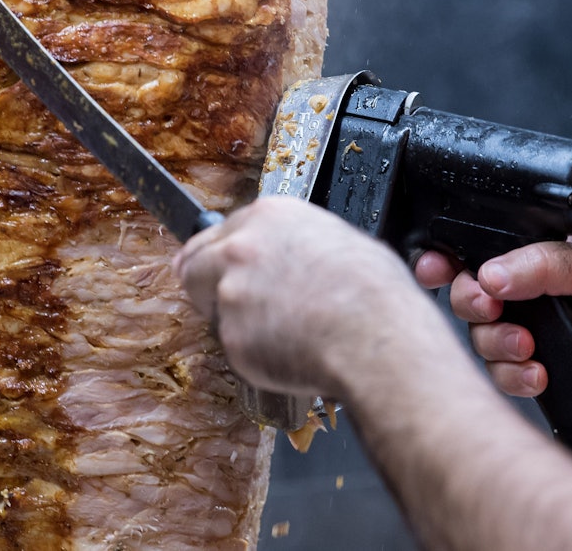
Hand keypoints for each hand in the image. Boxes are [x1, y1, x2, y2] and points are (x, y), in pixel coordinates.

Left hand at [175, 196, 438, 398]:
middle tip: (220, 303)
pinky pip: (236, 347)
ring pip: (215, 310)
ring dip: (236, 322)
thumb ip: (294, 242)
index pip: (219, 233)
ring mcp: (231, 292)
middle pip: (193, 264)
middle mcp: (241, 248)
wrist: (378, 338)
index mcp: (269, 217)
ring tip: (283, 332)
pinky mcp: (232, 336)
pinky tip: (290, 352)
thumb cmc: (375, 294)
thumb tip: (291, 254)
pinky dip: (255, 355)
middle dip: (204, 284)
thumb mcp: (340, 240)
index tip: (217, 268)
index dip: (220, 256)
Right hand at [415, 231, 571, 397]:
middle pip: (469, 292)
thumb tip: (488, 271)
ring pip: (480, 336)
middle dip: (472, 302)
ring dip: (496, 344)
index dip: (449, 256)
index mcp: (542, 254)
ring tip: (525, 348)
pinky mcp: (538, 368)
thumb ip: (543, 262)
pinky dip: (514, 376)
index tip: (436, 267)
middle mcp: (532, 292)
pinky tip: (538, 374)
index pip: (481, 247)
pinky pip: (502, 374)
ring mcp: (534, 331)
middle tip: (490, 306)